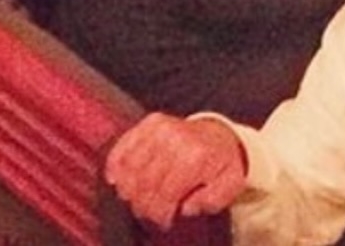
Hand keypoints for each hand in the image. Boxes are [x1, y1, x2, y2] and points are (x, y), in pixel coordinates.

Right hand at [105, 114, 246, 229]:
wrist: (219, 134)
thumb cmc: (221, 162)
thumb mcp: (229, 184)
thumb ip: (211, 200)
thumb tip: (185, 207)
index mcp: (195, 156)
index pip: (166, 191)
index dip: (159, 212)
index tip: (162, 221)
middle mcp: (175, 139)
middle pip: (145, 180)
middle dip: (143, 204)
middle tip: (146, 215)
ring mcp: (160, 128)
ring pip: (131, 164)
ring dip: (127, 188)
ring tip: (132, 200)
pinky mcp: (150, 122)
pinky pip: (125, 143)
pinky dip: (115, 162)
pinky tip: (114, 179)